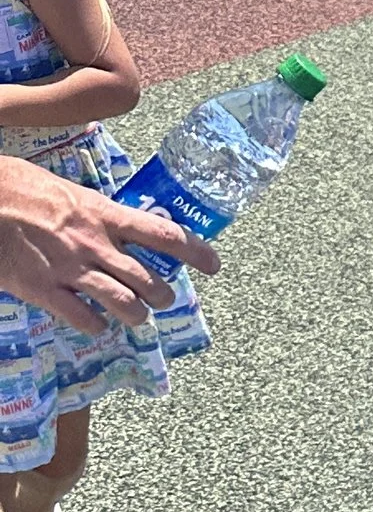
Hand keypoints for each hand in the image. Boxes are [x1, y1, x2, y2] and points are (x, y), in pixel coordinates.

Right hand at [0, 162, 217, 333]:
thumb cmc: (14, 185)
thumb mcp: (63, 188)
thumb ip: (92, 208)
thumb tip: (111, 216)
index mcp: (102, 213)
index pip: (163, 233)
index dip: (195, 251)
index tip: (213, 264)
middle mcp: (94, 244)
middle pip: (148, 280)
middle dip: (163, 294)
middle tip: (164, 297)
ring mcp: (70, 270)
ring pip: (123, 304)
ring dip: (136, 314)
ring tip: (137, 316)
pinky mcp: (43, 290)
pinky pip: (82, 318)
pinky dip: (94, 325)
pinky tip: (94, 322)